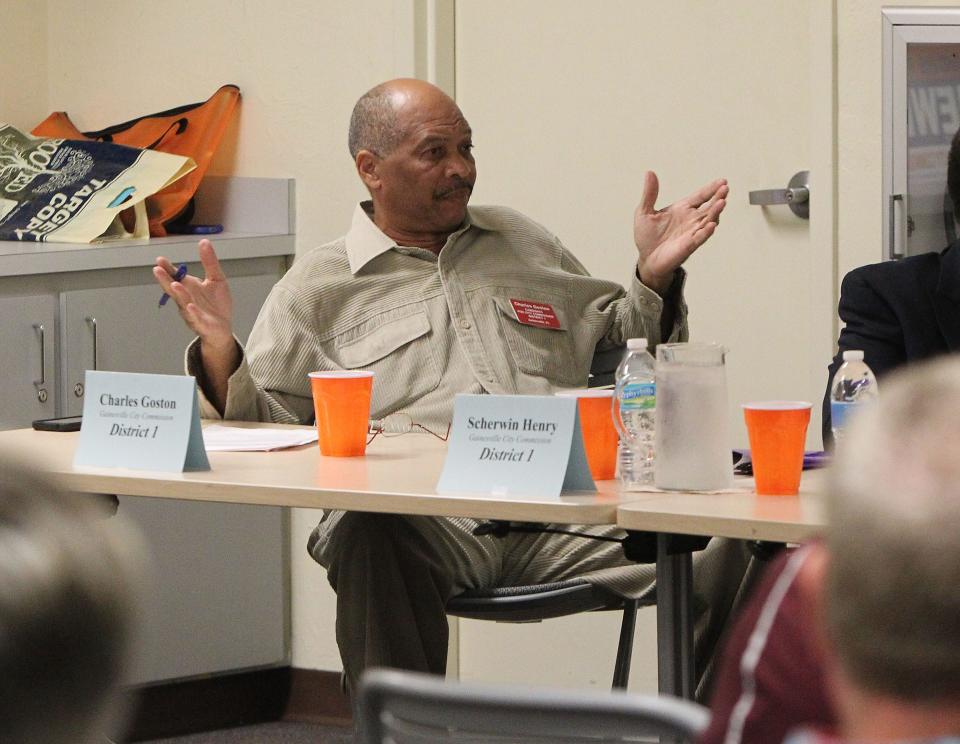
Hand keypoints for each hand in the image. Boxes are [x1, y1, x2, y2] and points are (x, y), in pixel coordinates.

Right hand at [154, 239, 237, 412]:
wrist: (222, 328)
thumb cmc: (216, 304)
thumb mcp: (216, 279)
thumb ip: (209, 262)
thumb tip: (204, 241)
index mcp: (188, 288)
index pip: (175, 276)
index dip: (168, 269)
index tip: (160, 260)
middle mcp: (186, 299)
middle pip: (174, 289)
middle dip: (165, 280)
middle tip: (157, 270)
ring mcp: (192, 312)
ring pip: (183, 303)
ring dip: (179, 295)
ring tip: (175, 285)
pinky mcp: (202, 324)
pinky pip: (195, 319)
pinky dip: (192, 313)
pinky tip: (190, 306)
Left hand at [633, 171, 727, 294]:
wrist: (646, 258)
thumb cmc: (647, 236)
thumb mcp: (644, 212)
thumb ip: (649, 194)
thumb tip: (649, 173)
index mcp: (682, 209)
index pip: (700, 196)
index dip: (711, 189)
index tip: (722, 181)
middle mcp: (691, 220)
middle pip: (709, 206)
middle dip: (718, 197)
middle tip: (725, 188)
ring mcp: (692, 232)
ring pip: (709, 220)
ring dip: (716, 212)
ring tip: (721, 202)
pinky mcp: (688, 246)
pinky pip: (700, 238)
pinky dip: (706, 232)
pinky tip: (712, 224)